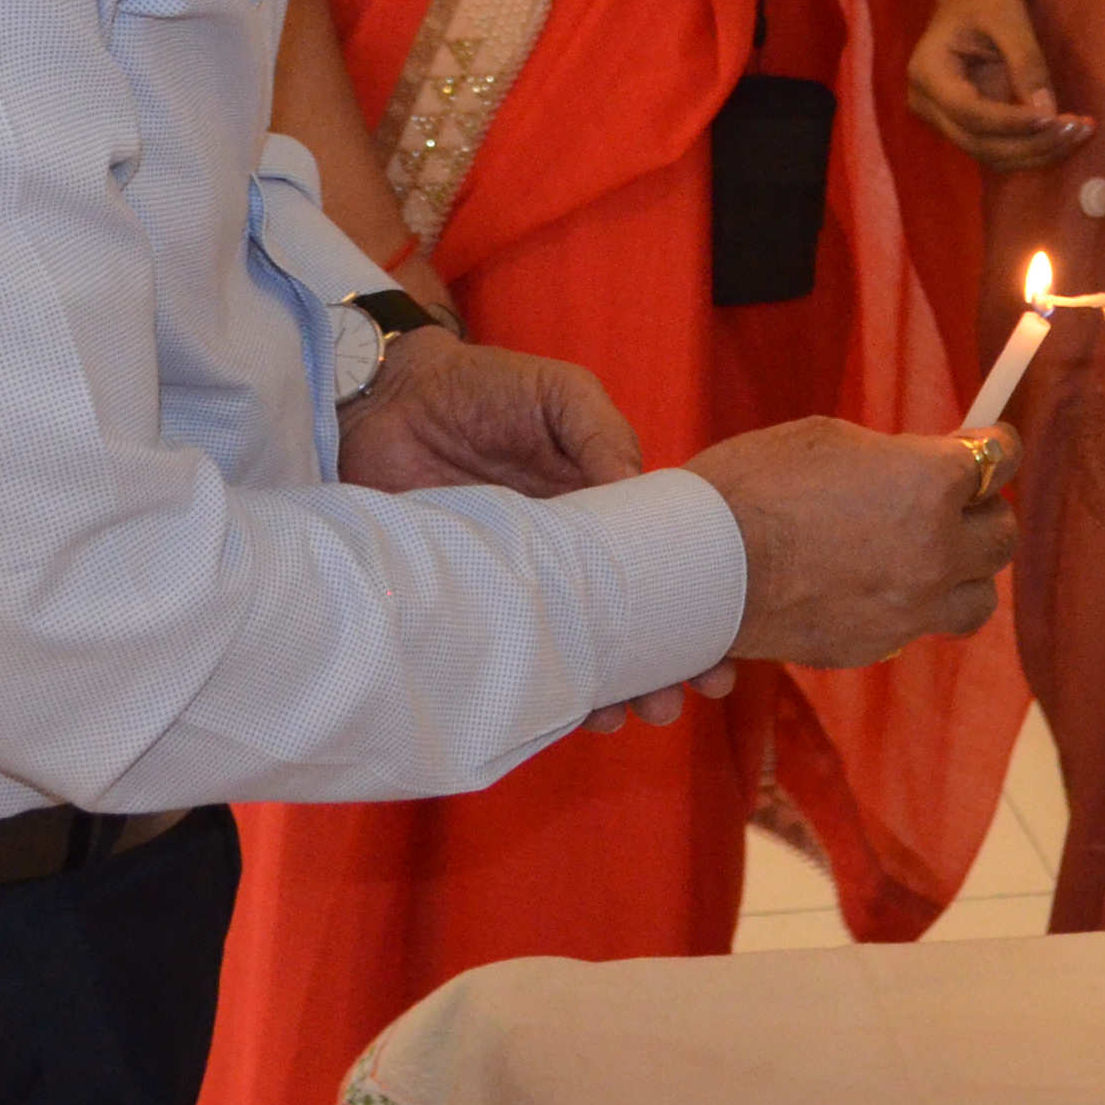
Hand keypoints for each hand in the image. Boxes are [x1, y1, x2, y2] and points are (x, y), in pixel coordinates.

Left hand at [340, 333, 710, 733]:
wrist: (386, 400)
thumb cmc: (481, 388)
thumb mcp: (559, 395)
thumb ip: (602, 434)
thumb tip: (640, 489)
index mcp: (601, 513)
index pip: (659, 574)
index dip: (694, 617)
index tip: (718, 660)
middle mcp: (567, 559)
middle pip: (623, 628)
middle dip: (656, 672)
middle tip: (671, 703)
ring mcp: (518, 585)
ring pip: (570, 652)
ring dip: (601, 690)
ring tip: (620, 716)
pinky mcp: (468, 600)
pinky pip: (506, 653)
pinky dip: (533, 685)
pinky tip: (554, 707)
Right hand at [689, 417, 1016, 667]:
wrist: (697, 564)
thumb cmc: (753, 484)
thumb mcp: (832, 440)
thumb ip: (896, 458)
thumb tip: (924, 466)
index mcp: (929, 483)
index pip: (1000, 461)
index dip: (995, 446)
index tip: (989, 443)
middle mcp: (935, 550)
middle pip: (1002, 536)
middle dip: (982, 512)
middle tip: (953, 501)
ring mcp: (909, 609)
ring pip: (978, 599)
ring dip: (962, 573)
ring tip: (928, 555)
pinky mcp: (877, 647)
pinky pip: (920, 628)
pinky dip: (911, 607)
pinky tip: (875, 585)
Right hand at [905, 0, 1088, 170]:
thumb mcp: (1008, 19)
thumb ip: (1026, 63)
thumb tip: (1048, 114)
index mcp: (929, 72)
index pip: (969, 112)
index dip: (1010, 122)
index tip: (1053, 118)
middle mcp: (928, 104)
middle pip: (979, 143)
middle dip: (1031, 144)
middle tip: (1078, 128)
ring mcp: (946, 120)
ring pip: (992, 155)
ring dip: (1039, 152)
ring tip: (1081, 131)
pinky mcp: (968, 126)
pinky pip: (1000, 148)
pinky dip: (1035, 147)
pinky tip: (1068, 134)